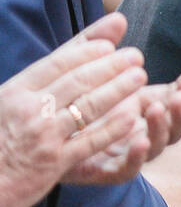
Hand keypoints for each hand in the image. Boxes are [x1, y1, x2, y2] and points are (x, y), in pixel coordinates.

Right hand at [0, 14, 152, 206]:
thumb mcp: (2, 104)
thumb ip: (30, 84)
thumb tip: (60, 64)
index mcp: (15, 91)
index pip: (57, 63)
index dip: (86, 52)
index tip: (109, 44)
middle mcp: (30, 109)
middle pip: (78, 80)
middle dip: (110, 65)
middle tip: (135, 55)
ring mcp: (43, 135)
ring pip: (88, 106)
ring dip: (118, 89)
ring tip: (140, 76)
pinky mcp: (55, 162)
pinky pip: (89, 141)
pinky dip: (112, 128)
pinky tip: (132, 117)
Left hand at [61, 10, 180, 184]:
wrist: (27, 135)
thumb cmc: (61, 100)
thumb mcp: (79, 68)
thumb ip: (99, 45)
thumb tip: (119, 17)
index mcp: (138, 110)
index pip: (171, 103)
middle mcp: (136, 133)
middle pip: (172, 129)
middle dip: (180, 112)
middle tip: (178, 96)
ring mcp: (122, 153)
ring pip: (155, 149)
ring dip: (160, 129)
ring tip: (156, 108)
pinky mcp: (101, 171)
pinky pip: (126, 170)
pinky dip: (137, 158)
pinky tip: (139, 141)